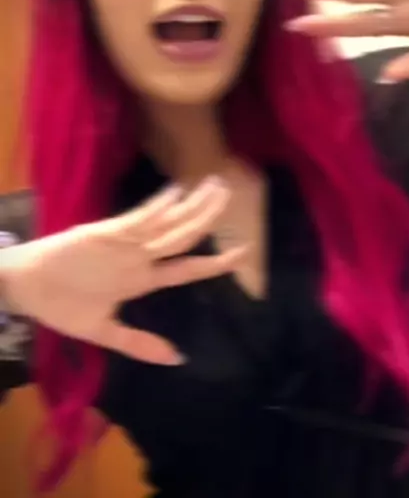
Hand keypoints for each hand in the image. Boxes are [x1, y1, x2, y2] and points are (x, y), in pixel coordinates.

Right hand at [0, 178, 243, 364]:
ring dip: (191, 207)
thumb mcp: (103, 332)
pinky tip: (175, 195)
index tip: (243, 252)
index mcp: (142, 279)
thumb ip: (138, 343)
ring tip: (215, 187)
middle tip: (230, 194)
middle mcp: (140, 257)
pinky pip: (134, 221)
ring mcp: (123, 243)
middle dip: (208, 217)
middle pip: (183, 236)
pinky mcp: (103, 233)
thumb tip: (178, 360)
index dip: (215, 261)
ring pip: (165, 223)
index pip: (187, 267)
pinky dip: (154, 209)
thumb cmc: (62, 306)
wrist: (26, 290)